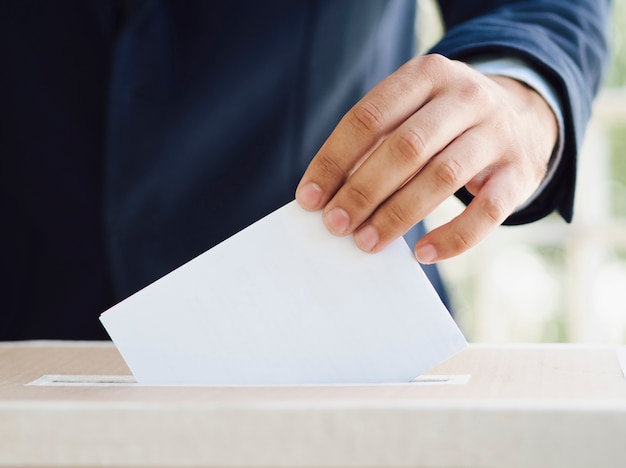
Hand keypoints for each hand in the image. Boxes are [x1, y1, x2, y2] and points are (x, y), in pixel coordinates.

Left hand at [295, 54, 557, 262]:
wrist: (523, 117)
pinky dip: (453, 237)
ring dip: (398, 215)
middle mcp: (466, 96)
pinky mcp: (520, 172)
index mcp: (427, 74)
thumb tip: (329, 197)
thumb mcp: (413, 113)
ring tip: (366, 242)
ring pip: (442, 177)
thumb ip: (375, 145)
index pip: (369, 117)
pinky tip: (423, 253)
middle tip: (336, 225)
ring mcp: (498, 133)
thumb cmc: (445, 124)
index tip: (309, 198)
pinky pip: (487, 211)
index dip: (334, 160)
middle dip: (363, 191)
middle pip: (405, 148)